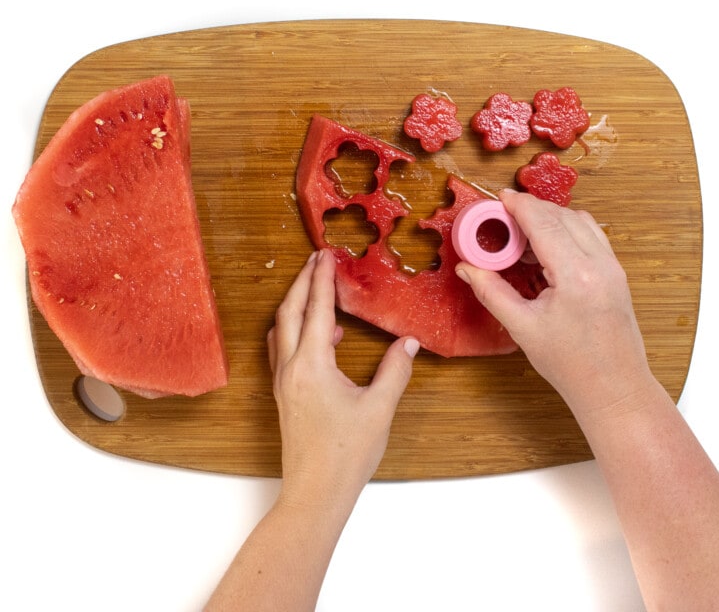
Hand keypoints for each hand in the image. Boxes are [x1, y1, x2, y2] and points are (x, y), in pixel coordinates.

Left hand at [268, 250, 417, 509]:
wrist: (315, 492)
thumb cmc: (346, 454)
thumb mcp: (379, 409)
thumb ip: (395, 370)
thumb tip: (408, 342)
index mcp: (311, 366)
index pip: (316, 310)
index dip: (321, 280)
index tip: (326, 255)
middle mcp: (290, 368)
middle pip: (288, 312)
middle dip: (301, 283)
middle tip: (315, 261)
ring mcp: (282, 382)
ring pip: (281, 330)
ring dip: (295, 305)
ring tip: (315, 291)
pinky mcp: (283, 394)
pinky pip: (283, 350)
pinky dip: (295, 331)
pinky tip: (321, 337)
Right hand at [456, 191, 653, 415]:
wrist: (613, 387)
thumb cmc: (572, 364)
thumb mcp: (522, 327)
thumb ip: (491, 291)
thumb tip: (468, 268)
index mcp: (576, 276)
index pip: (544, 223)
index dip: (519, 205)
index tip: (499, 198)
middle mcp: (600, 264)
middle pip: (562, 216)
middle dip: (530, 210)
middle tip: (502, 218)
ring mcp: (612, 267)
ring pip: (579, 221)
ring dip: (549, 219)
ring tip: (520, 236)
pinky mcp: (615, 273)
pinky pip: (590, 236)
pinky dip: (566, 231)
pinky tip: (545, 250)